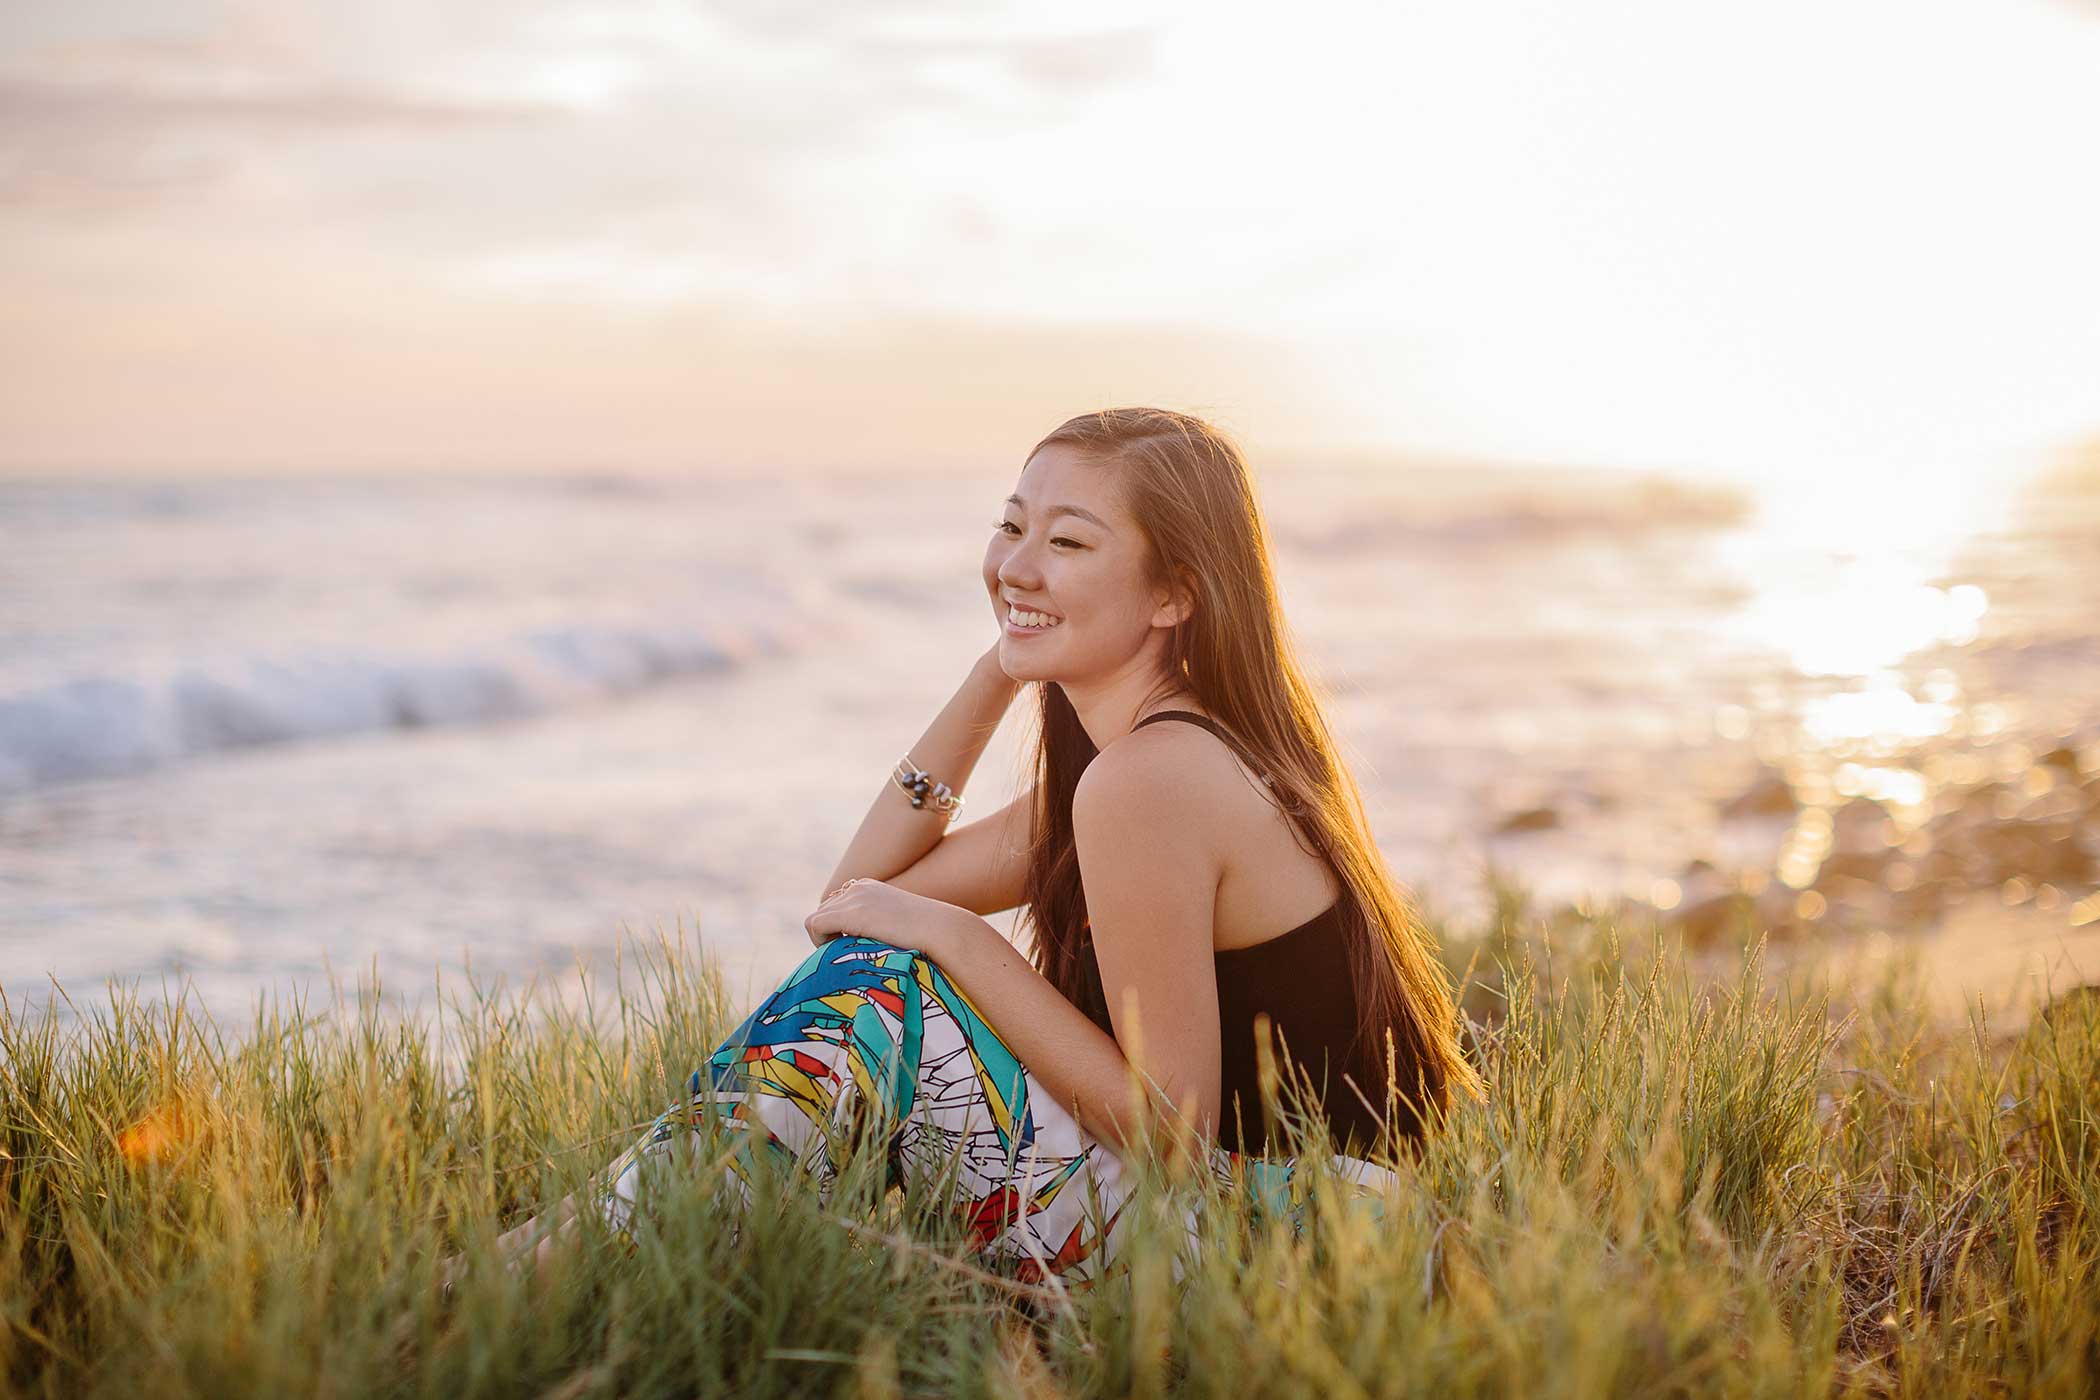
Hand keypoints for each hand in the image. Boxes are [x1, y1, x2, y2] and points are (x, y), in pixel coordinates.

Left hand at [805, 877, 972, 959]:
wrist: (941, 930)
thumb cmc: (928, 935)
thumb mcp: (897, 924)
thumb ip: (876, 926)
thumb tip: (860, 945)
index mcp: (868, 887)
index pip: (835, 905)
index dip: (836, 928)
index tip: (848, 946)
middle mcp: (858, 887)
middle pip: (823, 911)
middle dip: (828, 934)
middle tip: (846, 954)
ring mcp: (854, 898)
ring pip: (816, 920)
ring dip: (825, 940)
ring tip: (845, 955)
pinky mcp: (851, 913)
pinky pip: (815, 925)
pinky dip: (820, 942)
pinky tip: (841, 952)